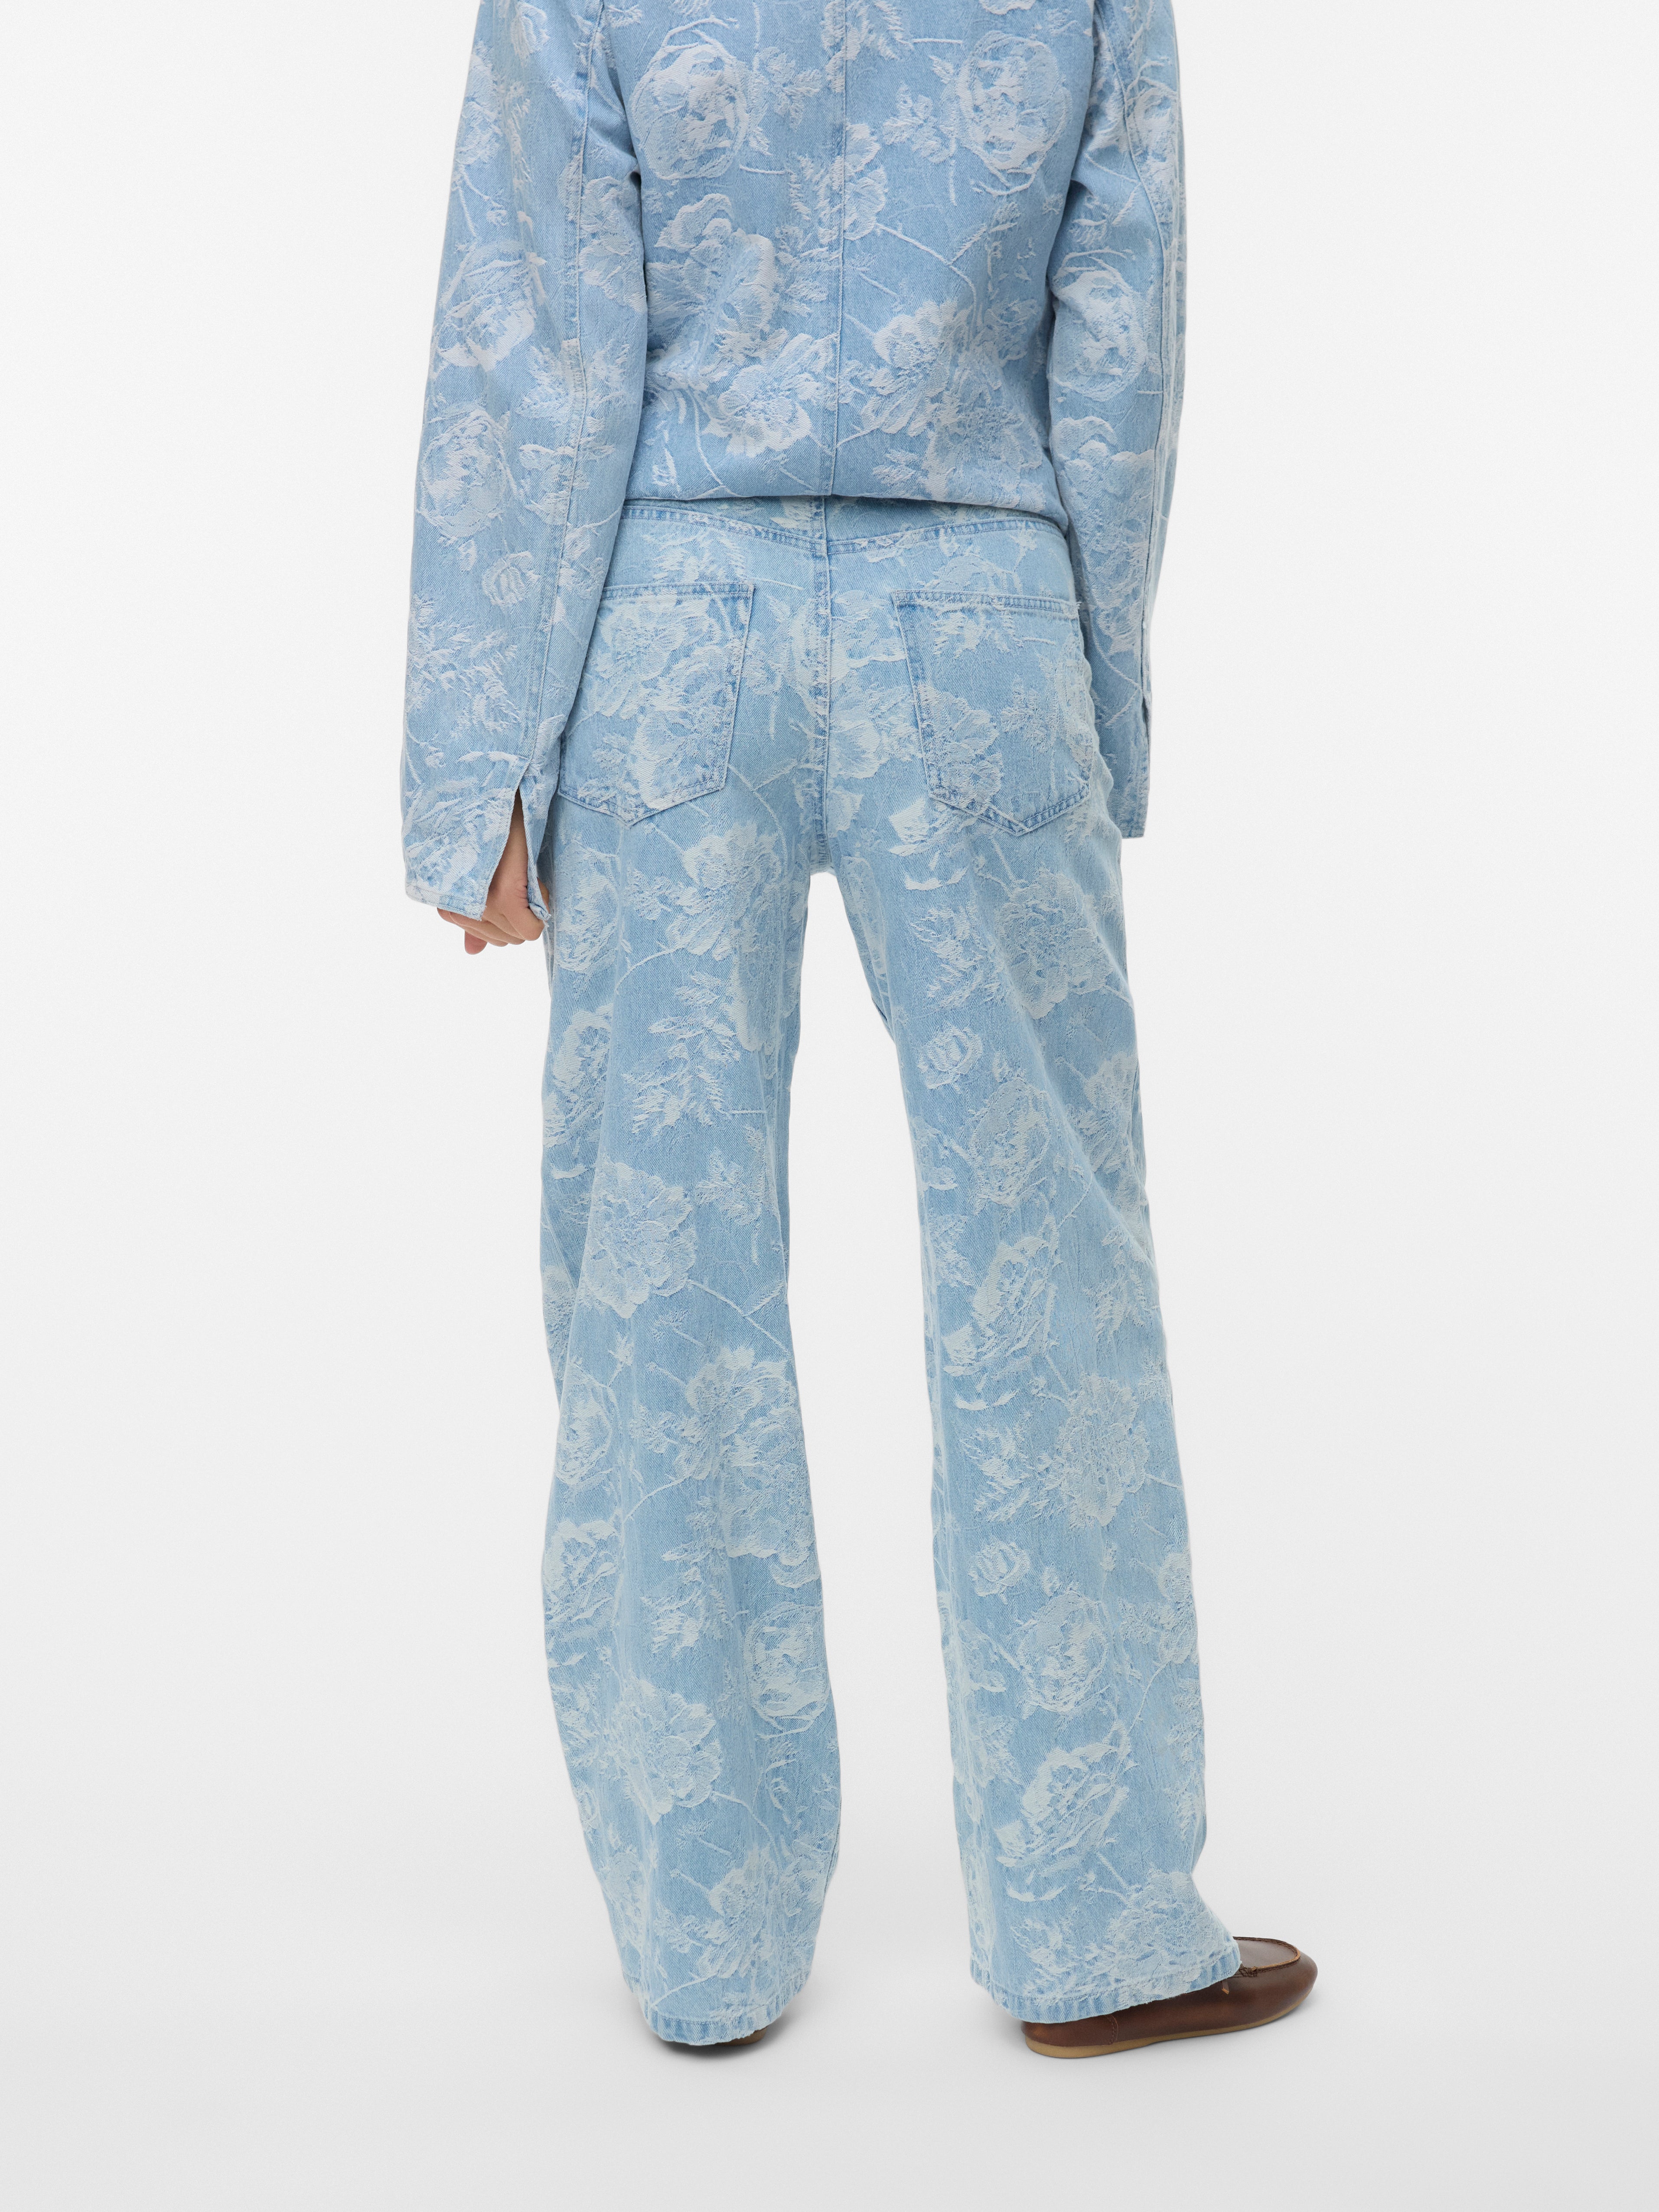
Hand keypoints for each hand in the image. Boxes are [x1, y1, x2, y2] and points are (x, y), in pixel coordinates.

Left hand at [437, 792, 546, 955]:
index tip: (515, 885)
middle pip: (504, 940)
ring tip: (525, 873)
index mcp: (446, 900)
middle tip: (522, 878)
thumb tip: (472, 952)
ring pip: (518, 935)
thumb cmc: (489, 827)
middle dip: (521, 917)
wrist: (498, 788)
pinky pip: (529, 927)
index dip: (511, 916)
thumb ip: (473, 918)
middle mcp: (456, 906)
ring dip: (532, 910)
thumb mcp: (478, 875)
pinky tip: (535, 880)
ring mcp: (478, 902)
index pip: (488, 939)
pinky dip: (541, 908)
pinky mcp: (502, 894)